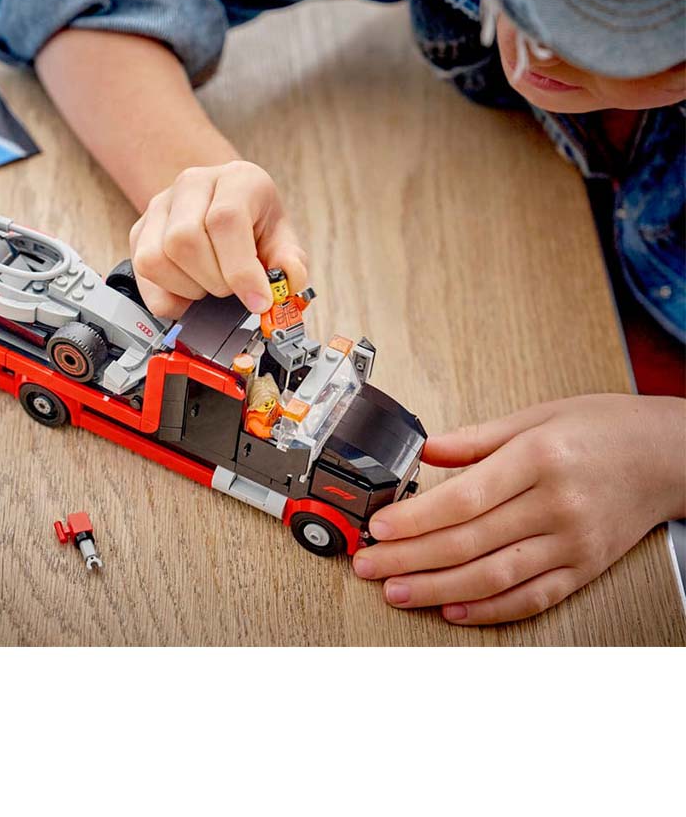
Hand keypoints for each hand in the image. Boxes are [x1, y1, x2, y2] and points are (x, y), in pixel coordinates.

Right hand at [129, 161, 306, 318]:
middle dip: (213, 280)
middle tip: (231, 288)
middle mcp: (192, 184)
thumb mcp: (280, 237)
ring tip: (209, 285)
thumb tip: (288, 280)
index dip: (241, 270)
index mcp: (236, 179)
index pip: (225, 220)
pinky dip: (167, 295)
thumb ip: (290, 261)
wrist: (223, 204)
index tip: (258, 301)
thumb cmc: (254, 221)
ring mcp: (160, 205)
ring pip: (156, 258)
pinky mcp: (139, 230)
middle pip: (184, 240)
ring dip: (188, 288)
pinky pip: (141, 272)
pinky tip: (188, 291)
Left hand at [352, 394, 685, 624]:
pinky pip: (533, 597)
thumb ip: (476, 438)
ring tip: (397, 592)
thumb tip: (425, 450)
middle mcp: (556, 506)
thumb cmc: (603, 429)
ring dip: (439, 589)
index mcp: (538, 459)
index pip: (465, 498)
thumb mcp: (537, 416)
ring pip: (495, 576)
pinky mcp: (584, 569)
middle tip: (370, 565)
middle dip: (411, 558)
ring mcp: (572, 543)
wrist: (669, 456)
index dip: (417, 519)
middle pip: (470, 542)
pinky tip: (453, 608)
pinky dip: (490, 608)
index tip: (380, 528)